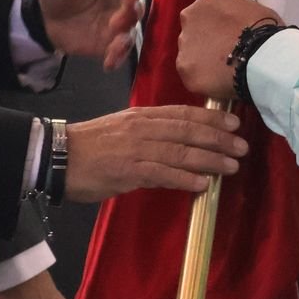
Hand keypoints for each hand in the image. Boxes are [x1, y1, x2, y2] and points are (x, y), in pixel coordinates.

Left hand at [37, 0, 144, 69]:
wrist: (45, 16)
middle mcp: (122, 0)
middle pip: (138, 6)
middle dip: (131, 15)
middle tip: (116, 23)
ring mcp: (119, 22)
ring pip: (133, 31)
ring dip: (127, 40)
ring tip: (114, 48)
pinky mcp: (111, 42)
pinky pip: (120, 51)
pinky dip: (117, 58)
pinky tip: (108, 64)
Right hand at [63, 105, 247, 201]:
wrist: (56, 156)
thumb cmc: (89, 146)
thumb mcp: (122, 129)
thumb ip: (149, 133)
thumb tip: (177, 143)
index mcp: (142, 116)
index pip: (183, 114)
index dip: (210, 118)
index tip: (233, 123)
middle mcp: (142, 128)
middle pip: (188, 131)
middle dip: (218, 138)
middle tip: (242, 146)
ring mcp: (136, 149)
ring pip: (180, 152)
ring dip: (209, 159)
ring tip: (231, 166)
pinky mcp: (128, 170)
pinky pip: (162, 174)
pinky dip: (185, 178)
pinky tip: (202, 184)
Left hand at [176, 0, 282, 101]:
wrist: (262, 57)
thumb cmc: (265, 31)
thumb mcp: (252, 10)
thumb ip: (235, 15)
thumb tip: (234, 26)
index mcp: (207, 0)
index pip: (206, 12)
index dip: (216, 26)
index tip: (227, 37)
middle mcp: (189, 18)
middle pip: (194, 32)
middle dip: (206, 43)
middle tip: (224, 55)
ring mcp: (184, 45)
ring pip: (190, 55)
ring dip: (203, 62)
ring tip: (225, 72)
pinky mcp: (185, 69)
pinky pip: (193, 76)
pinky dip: (204, 81)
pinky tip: (221, 83)